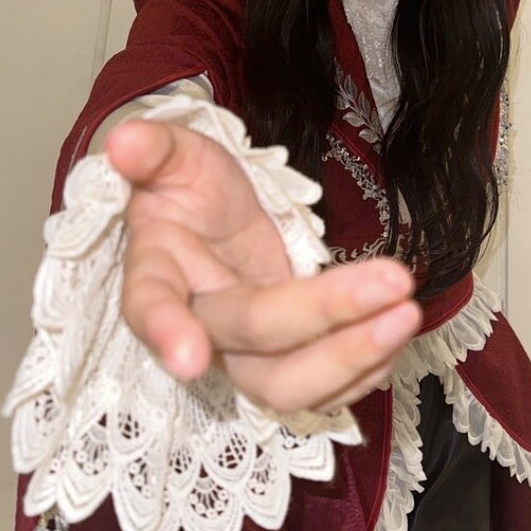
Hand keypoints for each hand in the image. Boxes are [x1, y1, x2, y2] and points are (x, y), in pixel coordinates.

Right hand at [106, 118, 420, 412]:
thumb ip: (154, 149)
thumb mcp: (174, 155)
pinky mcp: (283, 363)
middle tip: (394, 282)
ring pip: (287, 385)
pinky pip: (320, 391)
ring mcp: (242, 354)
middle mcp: (199, 324)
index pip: (151, 307)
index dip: (167, 334)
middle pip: (253, 340)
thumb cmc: (188, 189)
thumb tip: (124, 139)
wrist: (212, 219)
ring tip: (407, 312)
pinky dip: (363, 369)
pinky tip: (396, 331)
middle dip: (324, 314)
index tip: (191, 359)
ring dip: (352, 357)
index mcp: (159, 272)